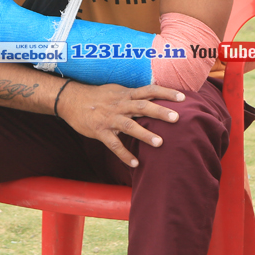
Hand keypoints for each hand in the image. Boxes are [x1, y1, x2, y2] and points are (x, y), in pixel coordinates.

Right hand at [57, 82, 184, 167]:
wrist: (71, 100)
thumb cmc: (98, 96)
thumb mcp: (117, 90)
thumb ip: (135, 95)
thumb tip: (154, 95)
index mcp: (126, 94)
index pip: (149, 90)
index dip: (166, 92)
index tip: (182, 97)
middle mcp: (120, 105)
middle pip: (143, 106)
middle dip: (160, 111)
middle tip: (177, 118)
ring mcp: (109, 118)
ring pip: (129, 125)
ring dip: (145, 134)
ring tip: (160, 143)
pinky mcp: (100, 131)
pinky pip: (113, 144)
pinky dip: (124, 154)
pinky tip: (135, 164)